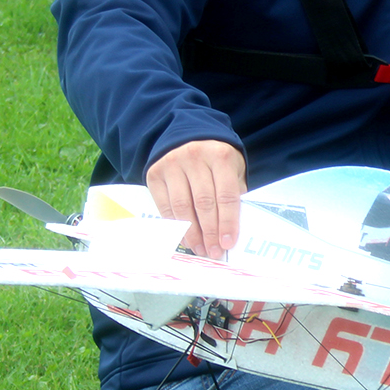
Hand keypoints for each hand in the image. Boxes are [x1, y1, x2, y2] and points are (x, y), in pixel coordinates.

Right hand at [146, 140, 245, 259]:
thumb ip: (234, 193)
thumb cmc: (215, 160)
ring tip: (200, 248)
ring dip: (192, 233)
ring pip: (183, 207)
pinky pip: (165, 206)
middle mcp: (195, 157)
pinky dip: (175, 225)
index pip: (226, 195)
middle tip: (213, 252)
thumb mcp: (233, 168)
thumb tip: (232, 230)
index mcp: (220, 156)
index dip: (227, 222)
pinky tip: (184, 238)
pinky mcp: (155, 173)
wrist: (187, 137)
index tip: (228, 243)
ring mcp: (172, 164)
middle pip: (204, 203)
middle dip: (210, 232)